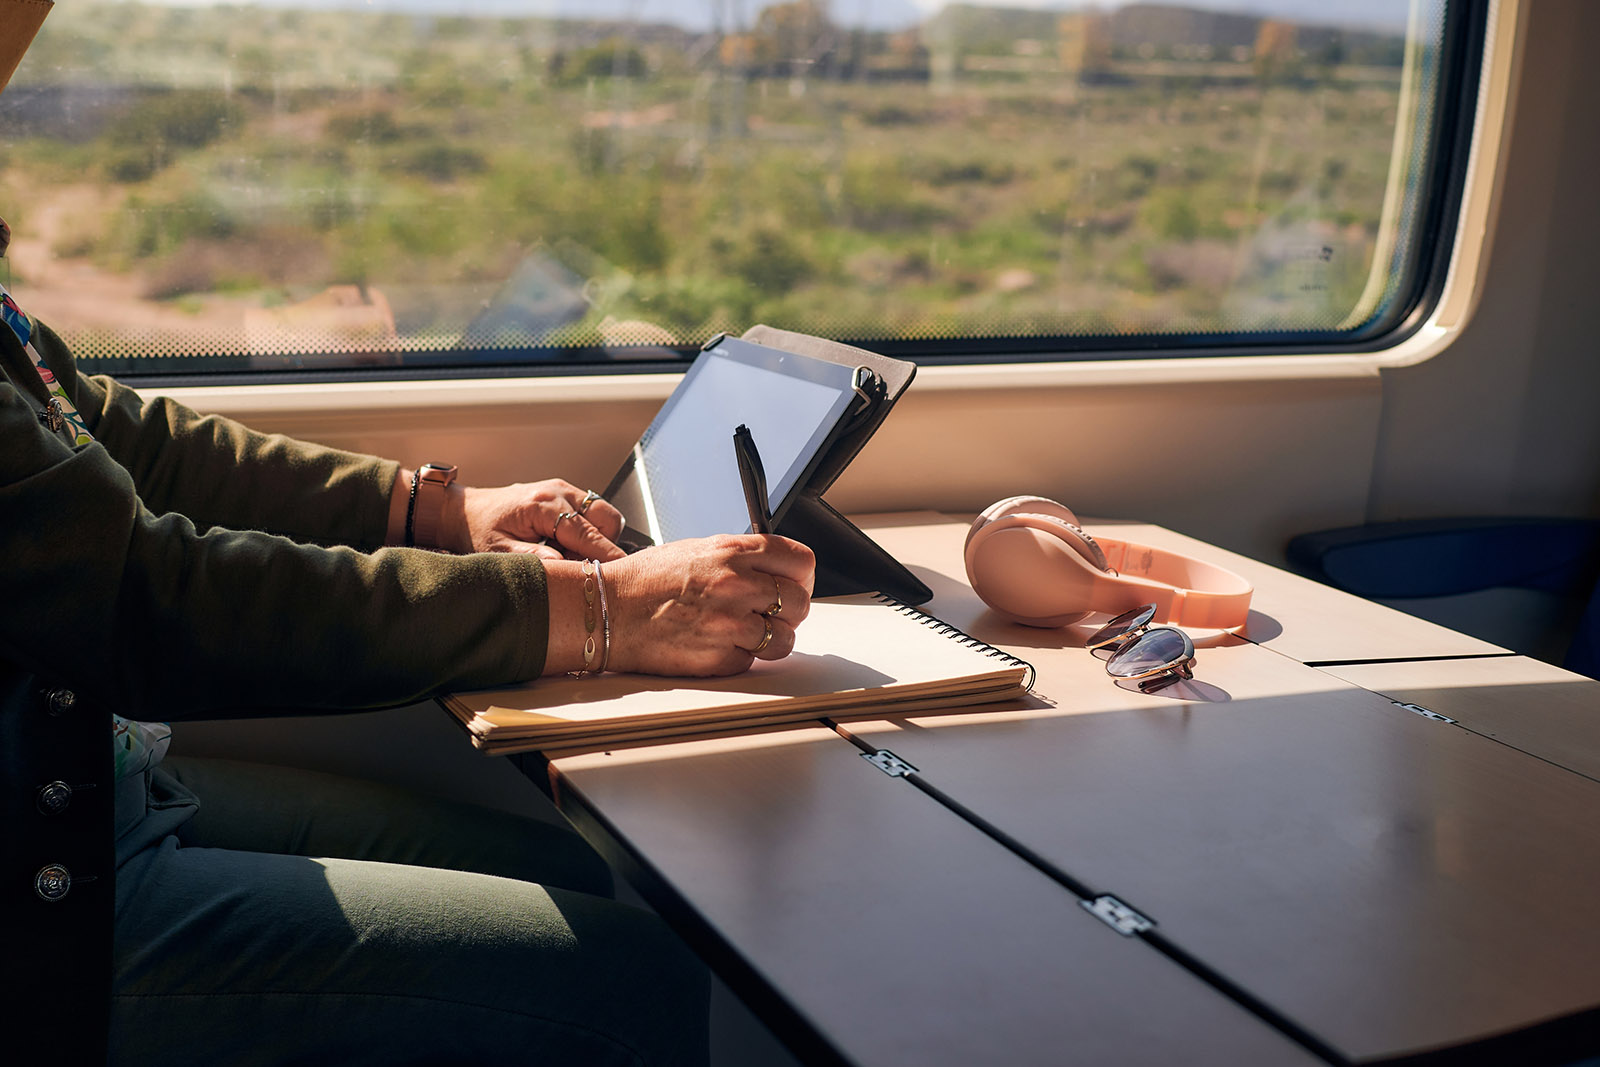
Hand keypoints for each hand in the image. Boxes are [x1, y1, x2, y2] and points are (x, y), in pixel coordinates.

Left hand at [446, 479, 625, 560]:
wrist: (465, 510)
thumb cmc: (478, 530)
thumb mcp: (497, 551)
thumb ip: (532, 558)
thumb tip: (562, 566)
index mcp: (543, 506)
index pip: (588, 534)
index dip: (607, 556)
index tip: (620, 576)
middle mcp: (559, 492)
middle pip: (608, 519)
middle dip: (605, 546)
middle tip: (582, 567)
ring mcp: (564, 490)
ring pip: (605, 514)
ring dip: (597, 539)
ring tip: (568, 556)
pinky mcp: (566, 494)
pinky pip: (592, 513)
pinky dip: (588, 532)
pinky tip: (564, 546)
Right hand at [543, 534, 814, 676]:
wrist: (609, 611)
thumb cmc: (646, 582)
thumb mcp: (698, 550)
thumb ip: (741, 558)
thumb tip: (774, 571)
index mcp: (733, 551)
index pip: (801, 561)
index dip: (802, 578)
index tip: (795, 585)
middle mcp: (736, 584)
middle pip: (799, 602)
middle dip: (788, 612)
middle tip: (769, 615)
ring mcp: (730, 622)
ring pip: (785, 638)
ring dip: (771, 640)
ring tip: (744, 633)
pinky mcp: (720, 656)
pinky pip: (753, 661)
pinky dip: (741, 658)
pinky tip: (718, 645)